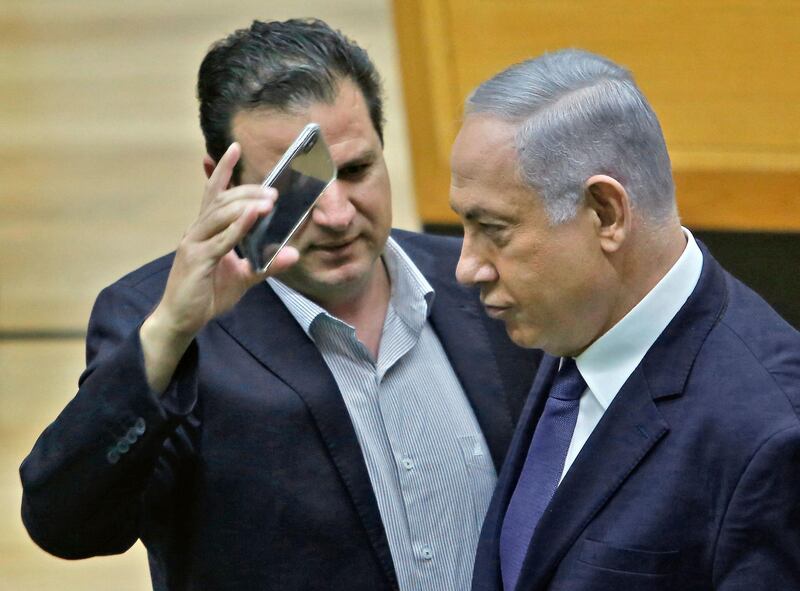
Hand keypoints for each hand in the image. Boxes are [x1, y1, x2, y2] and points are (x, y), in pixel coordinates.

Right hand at [140, 143, 298, 391]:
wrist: (181, 320)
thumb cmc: (207, 295)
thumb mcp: (243, 278)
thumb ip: (266, 265)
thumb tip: (293, 253)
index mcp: (205, 230)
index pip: (213, 193)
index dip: (223, 169)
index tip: (235, 147)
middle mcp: (196, 231)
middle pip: (222, 201)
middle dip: (247, 191)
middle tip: (274, 189)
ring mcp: (194, 244)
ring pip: (220, 216)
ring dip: (245, 205)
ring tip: (269, 200)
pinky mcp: (196, 260)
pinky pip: (220, 241)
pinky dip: (238, 228)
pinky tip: (253, 218)